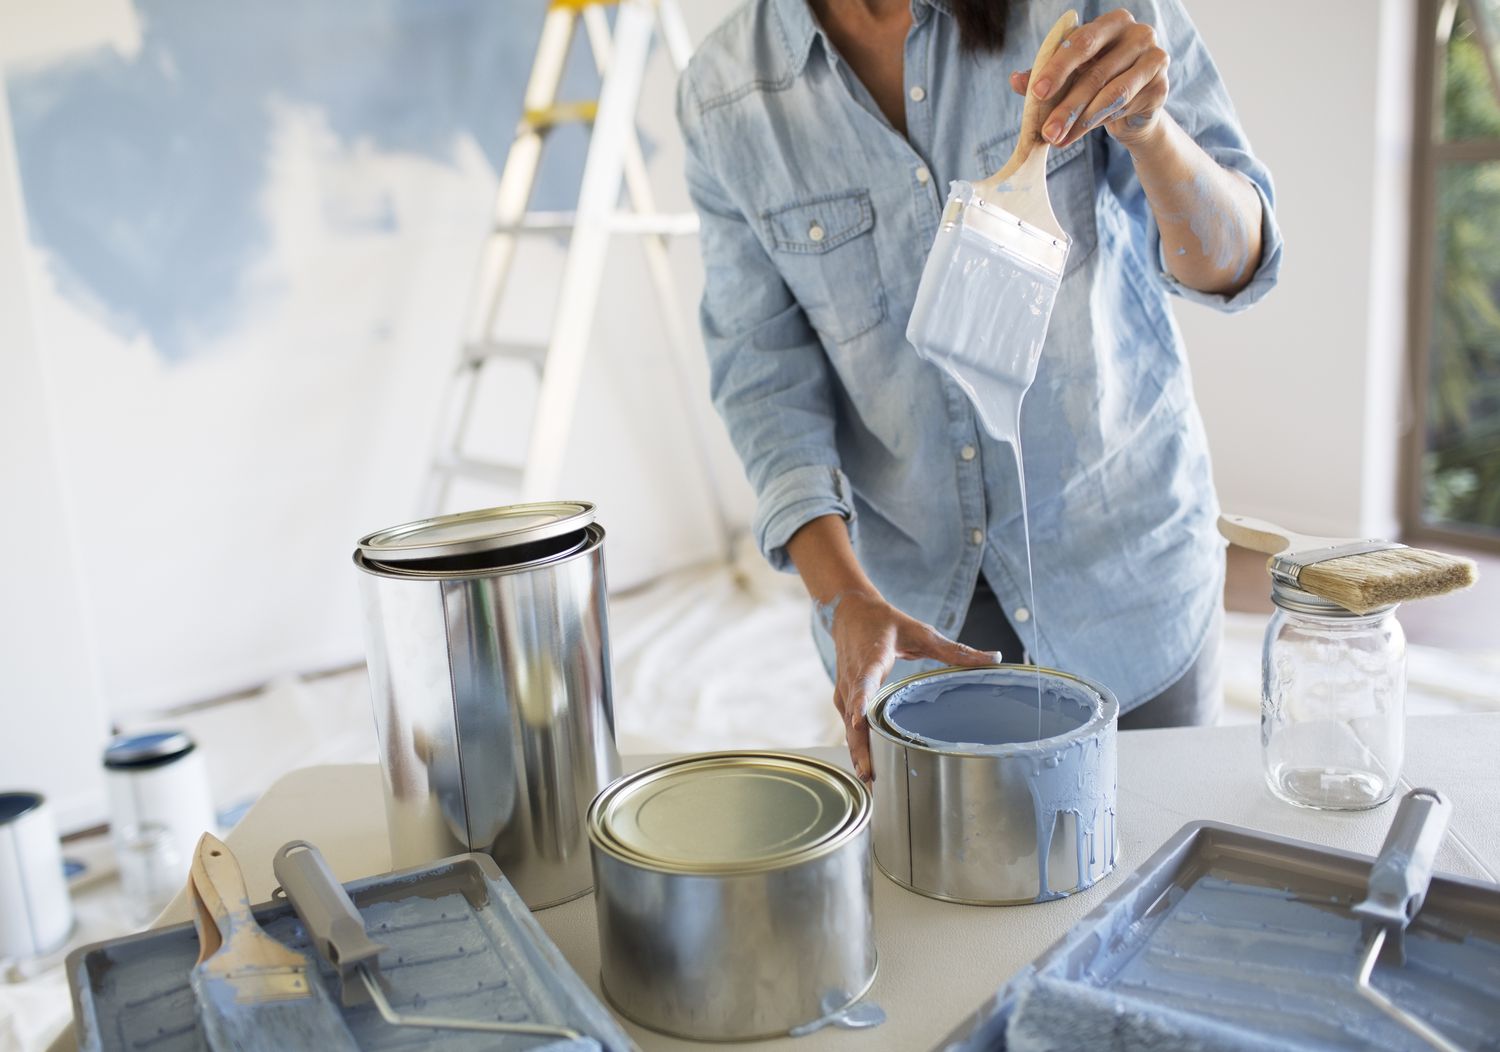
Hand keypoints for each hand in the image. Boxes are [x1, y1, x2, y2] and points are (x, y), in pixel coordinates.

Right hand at [824, 590, 1000, 782]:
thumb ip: (955, 650)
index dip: (861, 702)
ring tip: (870, 778)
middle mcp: (853, 677)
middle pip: (853, 716)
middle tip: (870, 773)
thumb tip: (994, 657)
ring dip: (857, 750)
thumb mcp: (921, 631)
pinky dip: (856, 744)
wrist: (848, 612)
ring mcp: (845, 690)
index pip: (864, 681)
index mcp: (871, 658)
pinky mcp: (844, 698)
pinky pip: (848, 725)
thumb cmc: (884, 622)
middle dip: (860, 745)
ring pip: (848, 725)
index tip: (859, 720)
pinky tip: (866, 766)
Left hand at [1008, 9, 1168, 149]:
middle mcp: (1139, 34)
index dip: (1057, 67)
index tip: (1036, 93)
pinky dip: (1100, 123)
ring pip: (1112, 93)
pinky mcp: (1161, 87)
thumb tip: (1015, 80)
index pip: (1082, 41)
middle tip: (1046, 130)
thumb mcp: (1068, 77)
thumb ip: (1043, 76)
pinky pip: (1125, 107)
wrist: (1132, 109)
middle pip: (1096, 71)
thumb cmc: (1096, 83)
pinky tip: (1078, 134)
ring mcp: (1155, 59)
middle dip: (1066, 104)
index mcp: (1112, 23)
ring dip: (1081, 120)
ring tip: (1058, 139)